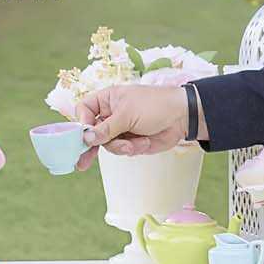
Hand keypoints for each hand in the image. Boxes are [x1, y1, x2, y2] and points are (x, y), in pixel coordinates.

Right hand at [74, 84, 188, 170]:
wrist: (182, 117)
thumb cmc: (155, 106)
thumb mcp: (127, 114)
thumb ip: (105, 128)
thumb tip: (86, 138)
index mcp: (107, 99)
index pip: (84, 110)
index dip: (82, 123)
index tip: (85, 135)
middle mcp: (111, 114)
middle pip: (92, 132)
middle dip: (91, 147)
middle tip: (82, 163)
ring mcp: (120, 129)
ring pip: (107, 145)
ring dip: (120, 147)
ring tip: (134, 144)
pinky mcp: (131, 141)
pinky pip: (122, 150)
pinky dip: (133, 149)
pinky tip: (145, 142)